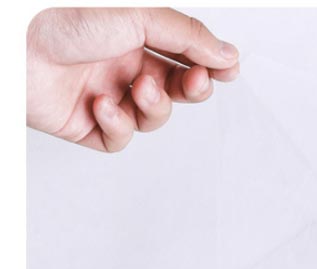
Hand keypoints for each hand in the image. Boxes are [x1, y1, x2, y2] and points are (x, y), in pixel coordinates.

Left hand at [26, 8, 240, 151]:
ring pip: (151, 118)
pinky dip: (118, 126)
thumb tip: (227, 54)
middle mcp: (119, 64)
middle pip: (174, 89)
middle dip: (190, 89)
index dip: (208, 64)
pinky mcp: (86, 125)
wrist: (14, 44)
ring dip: (152, 106)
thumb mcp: (137, 15)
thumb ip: (186, 37)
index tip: (228, 70)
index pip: (182, 54)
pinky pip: (119, 139)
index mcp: (131, 34)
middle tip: (195, 83)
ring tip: (137, 88)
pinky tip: (103, 105)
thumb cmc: (61, 16)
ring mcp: (105, 94)